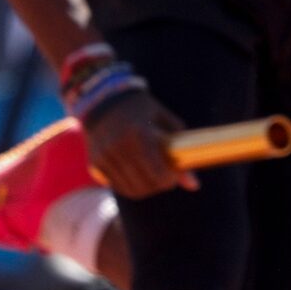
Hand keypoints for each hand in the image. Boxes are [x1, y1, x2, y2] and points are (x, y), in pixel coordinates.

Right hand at [82, 88, 196, 198]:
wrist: (104, 99)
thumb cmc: (142, 110)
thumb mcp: (165, 122)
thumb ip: (181, 150)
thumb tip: (194, 186)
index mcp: (139, 134)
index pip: (158, 174)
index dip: (170, 180)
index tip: (174, 175)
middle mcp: (119, 147)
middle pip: (145, 186)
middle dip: (159, 185)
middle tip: (165, 178)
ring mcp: (105, 156)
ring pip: (131, 190)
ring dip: (146, 188)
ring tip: (152, 177)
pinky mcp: (95, 164)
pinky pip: (117, 186)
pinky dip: (130, 186)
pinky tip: (137, 176)